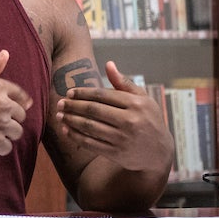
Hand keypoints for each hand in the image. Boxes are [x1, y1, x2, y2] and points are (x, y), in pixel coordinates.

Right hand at [0, 50, 33, 158]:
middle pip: (21, 115)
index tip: (11, 107)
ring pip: (16, 132)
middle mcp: (3, 105)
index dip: (17, 102)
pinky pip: (7, 147)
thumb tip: (5, 53)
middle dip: (10, 118)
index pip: (21, 95)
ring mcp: (1, 126)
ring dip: (6, 133)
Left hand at [54, 60, 173, 172]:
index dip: (83, 93)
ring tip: (59, 116)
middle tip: (60, 103)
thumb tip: (108, 64)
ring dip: (71, 120)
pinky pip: (90, 143)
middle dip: (73, 106)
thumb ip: (123, 83)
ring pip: (89, 127)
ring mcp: (122, 138)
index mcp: (135, 104)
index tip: (69, 93)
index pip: (102, 95)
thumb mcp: (142, 99)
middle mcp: (130, 121)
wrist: (159, 152)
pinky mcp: (116, 153)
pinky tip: (66, 130)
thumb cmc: (148, 120)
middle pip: (93, 110)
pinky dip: (75, 136)